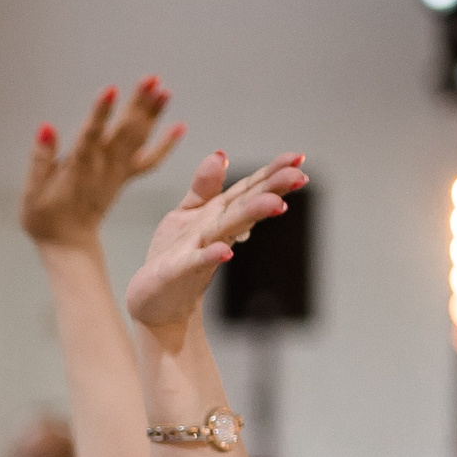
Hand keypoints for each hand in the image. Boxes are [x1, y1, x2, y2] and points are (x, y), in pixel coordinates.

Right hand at [19, 77, 185, 249]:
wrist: (67, 244)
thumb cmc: (43, 218)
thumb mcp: (32, 193)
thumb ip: (40, 160)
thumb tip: (46, 127)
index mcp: (78, 169)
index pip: (90, 135)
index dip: (100, 113)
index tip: (111, 89)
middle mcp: (102, 167)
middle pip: (123, 131)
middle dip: (137, 104)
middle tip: (151, 78)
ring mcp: (116, 173)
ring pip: (137, 140)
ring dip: (152, 115)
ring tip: (164, 90)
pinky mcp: (124, 178)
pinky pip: (149, 162)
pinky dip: (165, 146)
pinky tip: (179, 127)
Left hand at [127, 149, 307, 332]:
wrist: (156, 301)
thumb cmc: (175, 255)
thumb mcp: (187, 214)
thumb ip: (204, 187)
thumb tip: (221, 154)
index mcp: (219, 214)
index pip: (248, 189)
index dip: (271, 173)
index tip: (299, 158)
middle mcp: (216, 231)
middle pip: (245, 206)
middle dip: (271, 191)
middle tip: (299, 177)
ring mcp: (200, 251)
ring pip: (228, 228)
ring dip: (251, 216)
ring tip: (276, 205)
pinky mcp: (179, 271)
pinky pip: (197, 261)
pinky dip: (211, 255)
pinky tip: (225, 252)